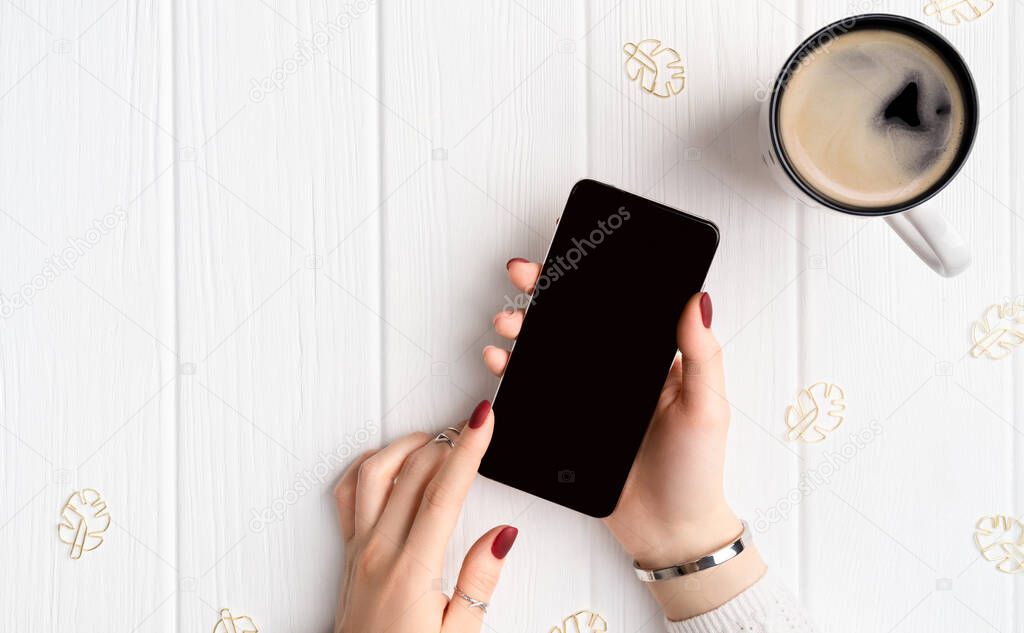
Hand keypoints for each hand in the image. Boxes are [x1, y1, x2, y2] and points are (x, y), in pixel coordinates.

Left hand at [332, 401, 517, 632]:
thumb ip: (479, 581)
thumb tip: (501, 535)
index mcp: (411, 571)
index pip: (444, 493)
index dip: (468, 450)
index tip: (484, 419)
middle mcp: (379, 553)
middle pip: (413, 473)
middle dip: (448, 440)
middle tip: (476, 425)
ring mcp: (358, 550)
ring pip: (375, 473)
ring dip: (408, 446)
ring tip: (439, 440)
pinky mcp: (348, 554)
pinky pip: (349, 495)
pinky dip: (369, 468)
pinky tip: (390, 464)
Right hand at [485, 259, 763, 619]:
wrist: (667, 532)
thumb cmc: (696, 471)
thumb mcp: (707, 407)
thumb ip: (701, 355)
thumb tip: (700, 299)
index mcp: (650, 357)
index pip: (619, 304)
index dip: (592, 274)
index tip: (569, 249)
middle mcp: (615, 370)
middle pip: (574, 319)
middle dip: (544, 290)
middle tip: (523, 273)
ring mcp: (587, 396)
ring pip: (548, 349)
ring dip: (523, 328)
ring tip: (508, 322)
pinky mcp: (565, 423)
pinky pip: (534, 391)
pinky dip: (512, 372)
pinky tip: (500, 363)